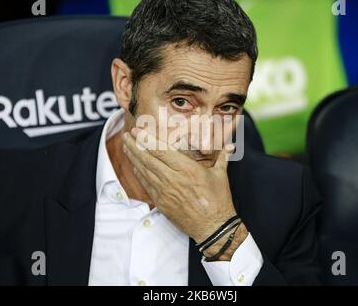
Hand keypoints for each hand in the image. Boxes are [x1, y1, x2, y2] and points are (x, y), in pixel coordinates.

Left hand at [122, 127, 238, 244]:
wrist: (213, 227)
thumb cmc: (218, 201)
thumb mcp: (221, 175)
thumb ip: (223, 157)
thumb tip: (231, 145)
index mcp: (187, 168)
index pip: (160, 150)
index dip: (146, 139)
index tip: (137, 130)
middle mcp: (172, 178)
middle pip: (147, 158)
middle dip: (135, 145)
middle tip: (126, 135)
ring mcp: (165, 191)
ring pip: (144, 171)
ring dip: (133, 157)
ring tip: (126, 146)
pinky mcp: (161, 203)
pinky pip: (146, 185)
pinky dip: (139, 174)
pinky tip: (135, 166)